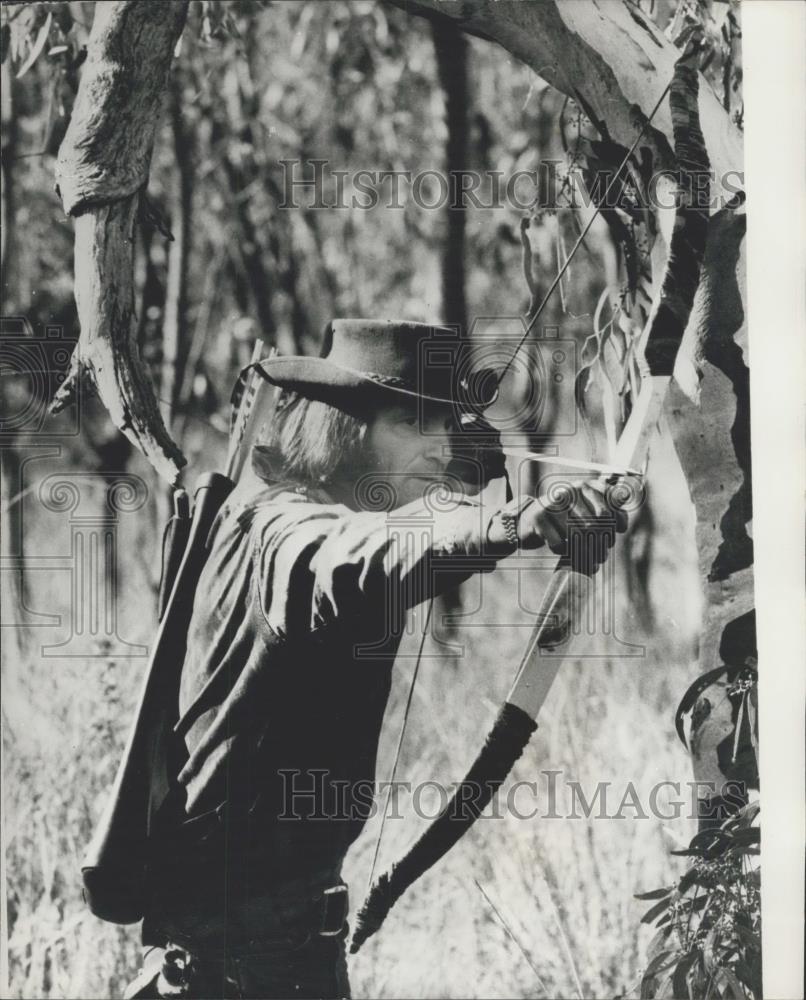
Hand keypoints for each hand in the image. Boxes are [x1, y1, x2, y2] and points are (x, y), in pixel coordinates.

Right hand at [491, 479, 629, 573]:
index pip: (611, 503)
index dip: (618, 520)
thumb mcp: (585, 507)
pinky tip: (563, 549)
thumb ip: (607, 503)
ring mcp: (553, 504)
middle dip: (603, 542)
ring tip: (589, 560)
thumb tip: (626, 496)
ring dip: (587, 553)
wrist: (528, 522)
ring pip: (579, 535)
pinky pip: (560, 543)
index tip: (616, 532)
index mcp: (584, 486)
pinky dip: (564, 552)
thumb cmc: (563, 518)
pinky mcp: (538, 518)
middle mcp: (569, 490)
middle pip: (597, 522)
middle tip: (602, 554)